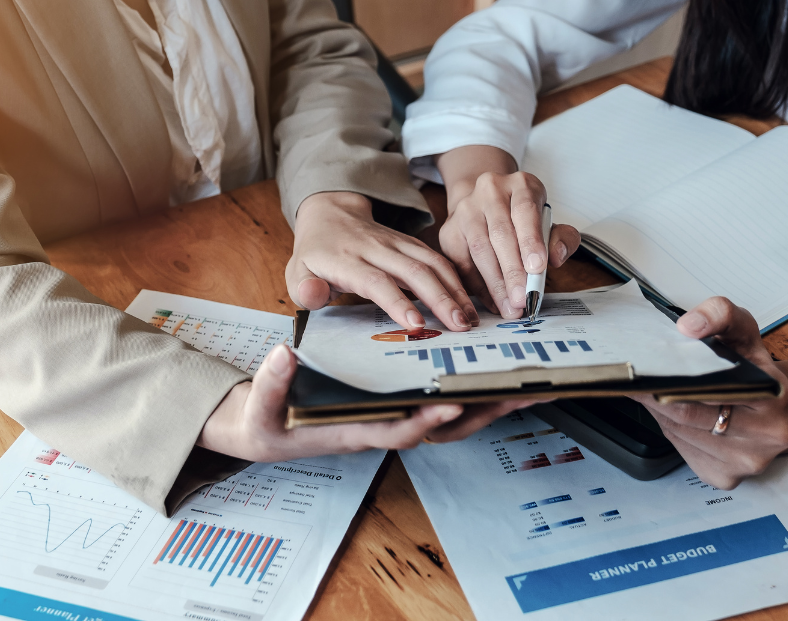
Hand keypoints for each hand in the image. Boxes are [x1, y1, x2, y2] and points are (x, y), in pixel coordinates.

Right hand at [197, 345, 537, 460]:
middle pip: (443, 425)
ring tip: (527, 383)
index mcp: (355, 432)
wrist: (265, 430)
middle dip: (484, 411)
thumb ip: (271, 384)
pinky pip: (439, 397)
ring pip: (450, 415)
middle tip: (524, 392)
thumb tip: (284, 355)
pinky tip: (489, 369)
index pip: (399, 428)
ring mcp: (393, 417)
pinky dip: (469, 388)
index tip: (453, 399)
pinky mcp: (396, 405)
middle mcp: (383, 427)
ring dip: (488, 401)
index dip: (427, 417)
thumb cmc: (265, 424)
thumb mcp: (261, 408)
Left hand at [288, 191, 477, 330]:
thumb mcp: (296, 272)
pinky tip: (467, 301)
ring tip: (469, 317)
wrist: (332, 213)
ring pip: (431, 262)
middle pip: (413, 270)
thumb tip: (315, 296)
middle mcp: (376, 248)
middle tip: (458, 325)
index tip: (415, 323)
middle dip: (440, 298)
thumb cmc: (315, 253)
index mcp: (347, 259)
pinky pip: (437, 258)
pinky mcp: (411, 243)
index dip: (396, 301)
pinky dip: (455, 279)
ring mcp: (396, 243)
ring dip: (454, 289)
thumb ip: (305, 289)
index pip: (376, 280)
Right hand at [436, 146, 580, 317]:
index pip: (525, 210)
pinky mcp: (449, 230)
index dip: (531, 240)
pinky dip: (478, 286)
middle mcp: (490, 191)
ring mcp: (465, 209)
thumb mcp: (548, 222)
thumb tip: (556, 257)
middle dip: (512, 271)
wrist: (484, 205)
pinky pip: (462, 262)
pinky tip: (492, 301)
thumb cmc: (522, 219)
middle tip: (522, 299)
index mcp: (520, 185)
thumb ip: (561, 238)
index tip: (538, 267)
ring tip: (509, 306)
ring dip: (495, 283)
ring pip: (479, 249)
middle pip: (500, 233)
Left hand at [631, 297, 787, 489]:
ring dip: (658, 410)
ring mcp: (746, 462)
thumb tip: (689, 326)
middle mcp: (767, 436)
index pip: (710, 388)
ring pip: (679, 433)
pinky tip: (672, 412)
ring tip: (653, 389)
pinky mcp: (724, 478)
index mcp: (775, 396)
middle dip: (656, 393)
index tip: (645, 367)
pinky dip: (669, 429)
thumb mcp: (742, 330)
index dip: (672, 377)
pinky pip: (681, 450)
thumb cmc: (752, 368)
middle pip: (687, 414)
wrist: (772, 405)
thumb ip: (720, 314)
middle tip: (634, 376)